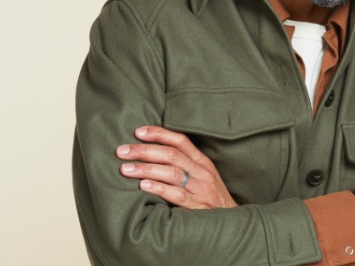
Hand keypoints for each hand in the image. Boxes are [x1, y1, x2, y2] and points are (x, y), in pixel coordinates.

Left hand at [116, 126, 237, 209]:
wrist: (232, 223)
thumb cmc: (211, 198)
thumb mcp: (202, 176)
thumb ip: (183, 165)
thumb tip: (151, 155)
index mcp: (202, 161)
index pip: (180, 140)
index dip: (158, 134)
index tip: (138, 132)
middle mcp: (202, 171)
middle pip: (171, 154)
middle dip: (144, 150)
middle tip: (122, 151)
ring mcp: (201, 188)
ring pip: (171, 172)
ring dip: (146, 168)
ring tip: (126, 169)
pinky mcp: (198, 206)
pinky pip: (177, 194)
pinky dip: (159, 188)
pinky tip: (144, 186)